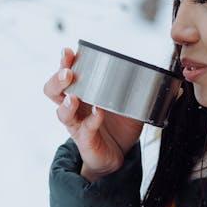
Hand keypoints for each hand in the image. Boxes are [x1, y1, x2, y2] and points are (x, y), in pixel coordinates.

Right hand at [42, 46, 143, 180]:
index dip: (64, 63)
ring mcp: (78, 124)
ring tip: (74, 97)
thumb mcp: (128, 102)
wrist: (118, 155)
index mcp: (81, 93)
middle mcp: (74, 108)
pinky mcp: (86, 140)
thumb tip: (153, 70)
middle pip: (53, 91)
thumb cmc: (118, 126)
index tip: (68, 52)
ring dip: (67, 103)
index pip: (65, 75)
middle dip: (57, 79)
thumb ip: (135, 87)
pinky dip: (92, 120)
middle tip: (68, 73)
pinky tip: (98, 112)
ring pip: (62, 113)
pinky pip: (86, 129)